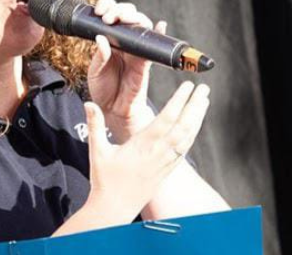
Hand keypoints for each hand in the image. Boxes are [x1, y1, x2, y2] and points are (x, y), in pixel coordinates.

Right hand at [82, 81, 210, 221]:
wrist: (115, 207)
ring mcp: (165, 162)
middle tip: (204, 88)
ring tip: (204, 102)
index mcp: (143, 145)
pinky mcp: (167, 170)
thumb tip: (90, 103)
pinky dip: (192, 135)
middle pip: (183, 126)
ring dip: (197, 118)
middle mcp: (159, 153)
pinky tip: (194, 127)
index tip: (188, 86)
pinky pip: (184, 149)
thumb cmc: (105, 180)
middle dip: (195, 106)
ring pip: (187, 137)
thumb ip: (95, 125)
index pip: (166, 119)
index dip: (179, 101)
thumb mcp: (96, 150)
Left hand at [85, 0, 162, 139]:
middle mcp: (124, 41)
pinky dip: (159, 33)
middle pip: (128, 15)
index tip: (99, 11)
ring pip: (141, 26)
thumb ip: (99, 56)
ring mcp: (136, 50)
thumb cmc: (103, 88)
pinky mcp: (146, 62)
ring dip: (134, 17)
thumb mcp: (95, 71)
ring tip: (123, 18)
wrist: (113, 108)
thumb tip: (101, 38)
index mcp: (109, 39)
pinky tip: (160, 25)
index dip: (107, 7)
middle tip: (109, 17)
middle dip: (120, 10)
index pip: (111, 15)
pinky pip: (155, 47)